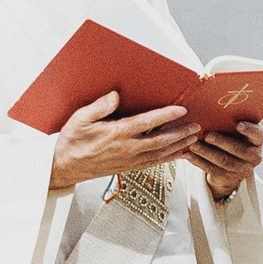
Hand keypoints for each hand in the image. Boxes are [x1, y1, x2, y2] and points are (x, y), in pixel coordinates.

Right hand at [49, 92, 198, 192]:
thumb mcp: (80, 119)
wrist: (66, 167)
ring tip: (193, 139)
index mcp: (117, 134)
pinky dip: (169, 158)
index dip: (166, 115)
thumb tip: (115, 95)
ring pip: (161, 154)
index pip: (147, 123)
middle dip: (181, 133)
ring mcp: (130, 160)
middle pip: (161, 141)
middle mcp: (128, 149)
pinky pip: (154, 162)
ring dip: (179, 146)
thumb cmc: (73, 141)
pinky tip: (178, 153)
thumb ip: (100, 107)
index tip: (181, 110)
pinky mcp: (130, 167)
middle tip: (196, 126)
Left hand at [191, 118, 262, 199]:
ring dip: (206, 152)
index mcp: (256, 141)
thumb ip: (230, 121)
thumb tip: (211, 102)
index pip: (257, 134)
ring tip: (193, 144)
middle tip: (208, 135)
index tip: (238, 125)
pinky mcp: (227, 177)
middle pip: (238, 150)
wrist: (232, 166)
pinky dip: (198, 162)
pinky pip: (211, 170)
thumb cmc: (232, 138)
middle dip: (222, 142)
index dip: (249, 130)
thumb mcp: (235, 131)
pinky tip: (188, 155)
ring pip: (223, 161)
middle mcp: (253, 156)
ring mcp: (241, 169)